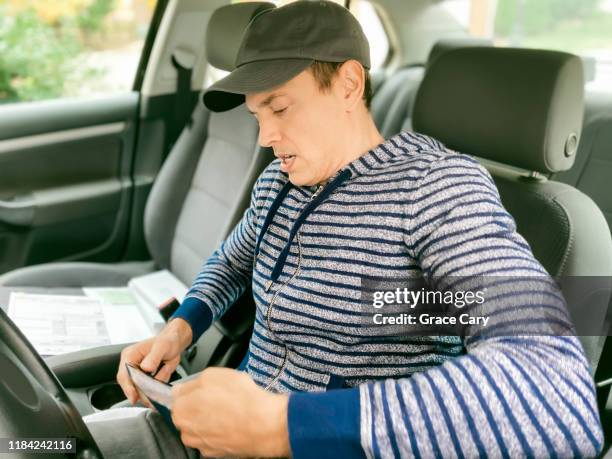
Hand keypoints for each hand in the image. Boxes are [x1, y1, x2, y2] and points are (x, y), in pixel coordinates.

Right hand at [117, 318, 192, 403]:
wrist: (174, 343)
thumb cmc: (168, 341)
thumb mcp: (163, 346)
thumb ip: (154, 356)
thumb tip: (146, 367)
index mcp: (130, 355)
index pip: (124, 374)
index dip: (128, 387)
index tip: (134, 397)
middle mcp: (130, 364)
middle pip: (129, 384)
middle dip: (139, 394)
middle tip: (149, 401)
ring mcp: (136, 372)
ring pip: (137, 389)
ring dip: (147, 393)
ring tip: (155, 398)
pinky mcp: (143, 378)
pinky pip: (146, 388)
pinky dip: (152, 392)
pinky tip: (158, 393)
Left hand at [172, 368, 289, 457]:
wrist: (263, 424)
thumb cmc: (240, 400)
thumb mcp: (213, 375)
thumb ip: (191, 382)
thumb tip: (184, 387)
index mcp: (181, 410)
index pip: (178, 397)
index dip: (193, 390)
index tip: (203, 389)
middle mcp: (187, 431)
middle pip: (189, 414)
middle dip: (201, 405)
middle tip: (219, 397)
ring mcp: (202, 445)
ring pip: (202, 427)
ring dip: (212, 419)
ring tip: (230, 409)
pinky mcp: (217, 453)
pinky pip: (215, 437)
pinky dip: (222, 430)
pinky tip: (234, 421)